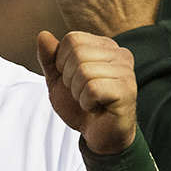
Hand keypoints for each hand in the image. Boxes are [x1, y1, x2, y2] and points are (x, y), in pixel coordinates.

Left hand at [37, 29, 137, 154]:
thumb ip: (50, 59)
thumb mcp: (58, 81)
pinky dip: (87, 103)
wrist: (99, 135)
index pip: (72, 39)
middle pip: (77, 53)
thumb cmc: (81, 106)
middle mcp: (120, 54)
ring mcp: (127, 72)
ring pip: (84, 71)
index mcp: (105, 46)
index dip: (62, 63)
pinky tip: (97, 108)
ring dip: (78, 93)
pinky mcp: (127, 91)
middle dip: (69, 79)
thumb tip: (42, 35)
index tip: (73, 80)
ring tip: (89, 101)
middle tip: (81, 93)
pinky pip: (93, 89)